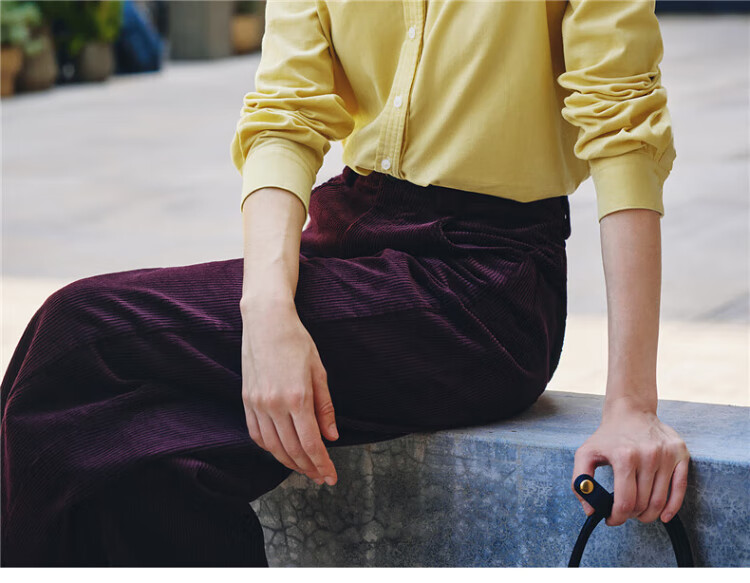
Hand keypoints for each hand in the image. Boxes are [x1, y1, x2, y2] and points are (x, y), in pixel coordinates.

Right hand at [240, 297, 338, 485]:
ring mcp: (257, 404)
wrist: (266, 322)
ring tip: (305, 468)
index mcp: (297, 398)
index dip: (322, 464)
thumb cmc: (297, 342)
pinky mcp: (246, 401)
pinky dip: (270, 448)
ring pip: (273, 447)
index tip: (331, 476)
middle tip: (321, 477)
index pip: (311, 443)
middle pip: (292, 450)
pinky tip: (282, 451)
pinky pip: (257, 435)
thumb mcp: (319, 372)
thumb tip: (332, 437)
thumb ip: (324, 407)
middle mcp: (275, 405)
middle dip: (309, 468)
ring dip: (290, 462)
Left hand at [572, 398, 689, 525]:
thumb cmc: (608, 436)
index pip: (625, 501)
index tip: (611, 519)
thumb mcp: (586, 453)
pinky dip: (672, 508)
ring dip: (648, 514)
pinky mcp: (680, 454)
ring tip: (638, 512)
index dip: (617, 517)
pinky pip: (680, 489)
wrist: (631, 411)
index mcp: (624, 456)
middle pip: (643, 503)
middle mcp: (648, 455)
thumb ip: (580, 480)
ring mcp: (667, 455)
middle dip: (631, 515)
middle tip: (624, 513)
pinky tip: (663, 515)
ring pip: (660, 501)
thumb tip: (590, 509)